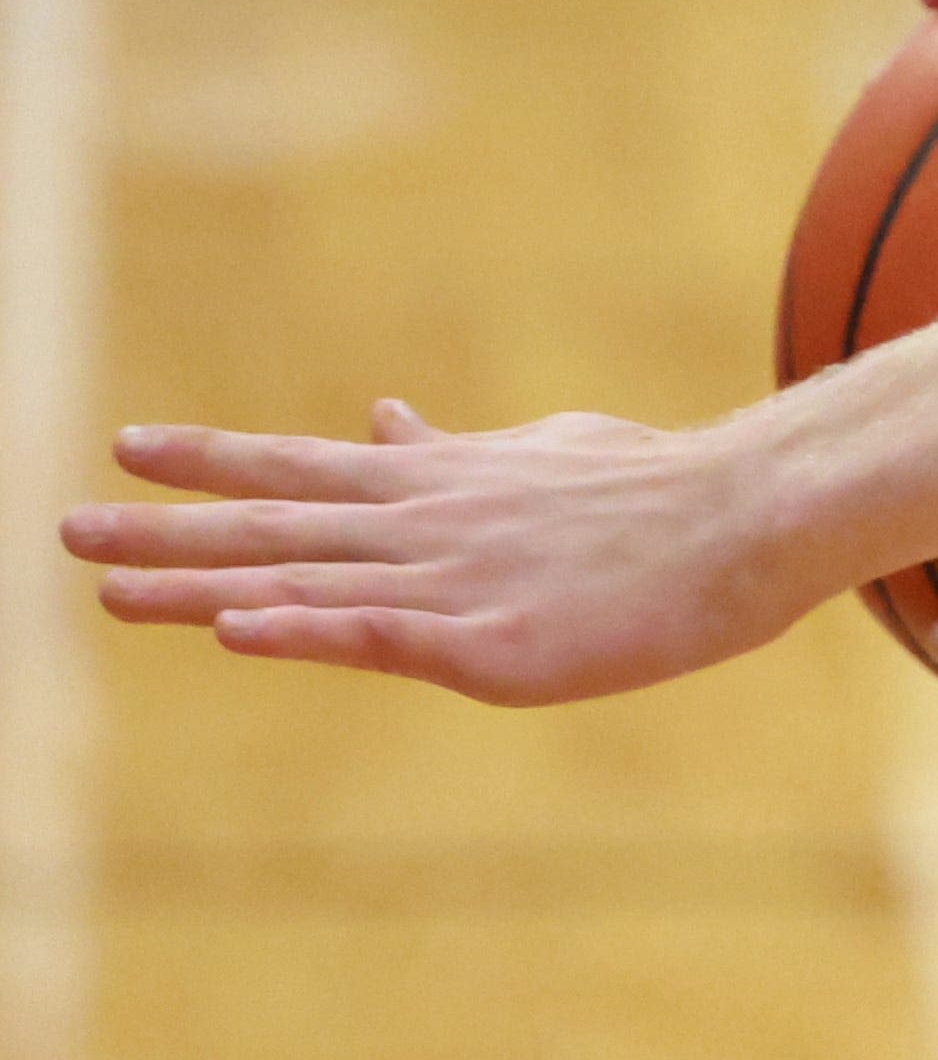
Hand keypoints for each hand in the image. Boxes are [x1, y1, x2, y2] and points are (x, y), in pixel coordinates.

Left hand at [66, 400, 820, 699]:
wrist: (748, 518)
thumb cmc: (659, 485)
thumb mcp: (544, 449)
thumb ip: (456, 447)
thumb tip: (384, 416)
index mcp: (443, 482)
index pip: (304, 465)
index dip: (212, 457)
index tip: (128, 445)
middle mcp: (429, 524)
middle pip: (278, 525)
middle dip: (166, 530)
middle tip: (65, 528)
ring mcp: (455, 582)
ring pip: (308, 583)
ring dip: (202, 586)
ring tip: (109, 589)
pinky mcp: (492, 643)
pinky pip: (380, 638)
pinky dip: (305, 631)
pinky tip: (240, 631)